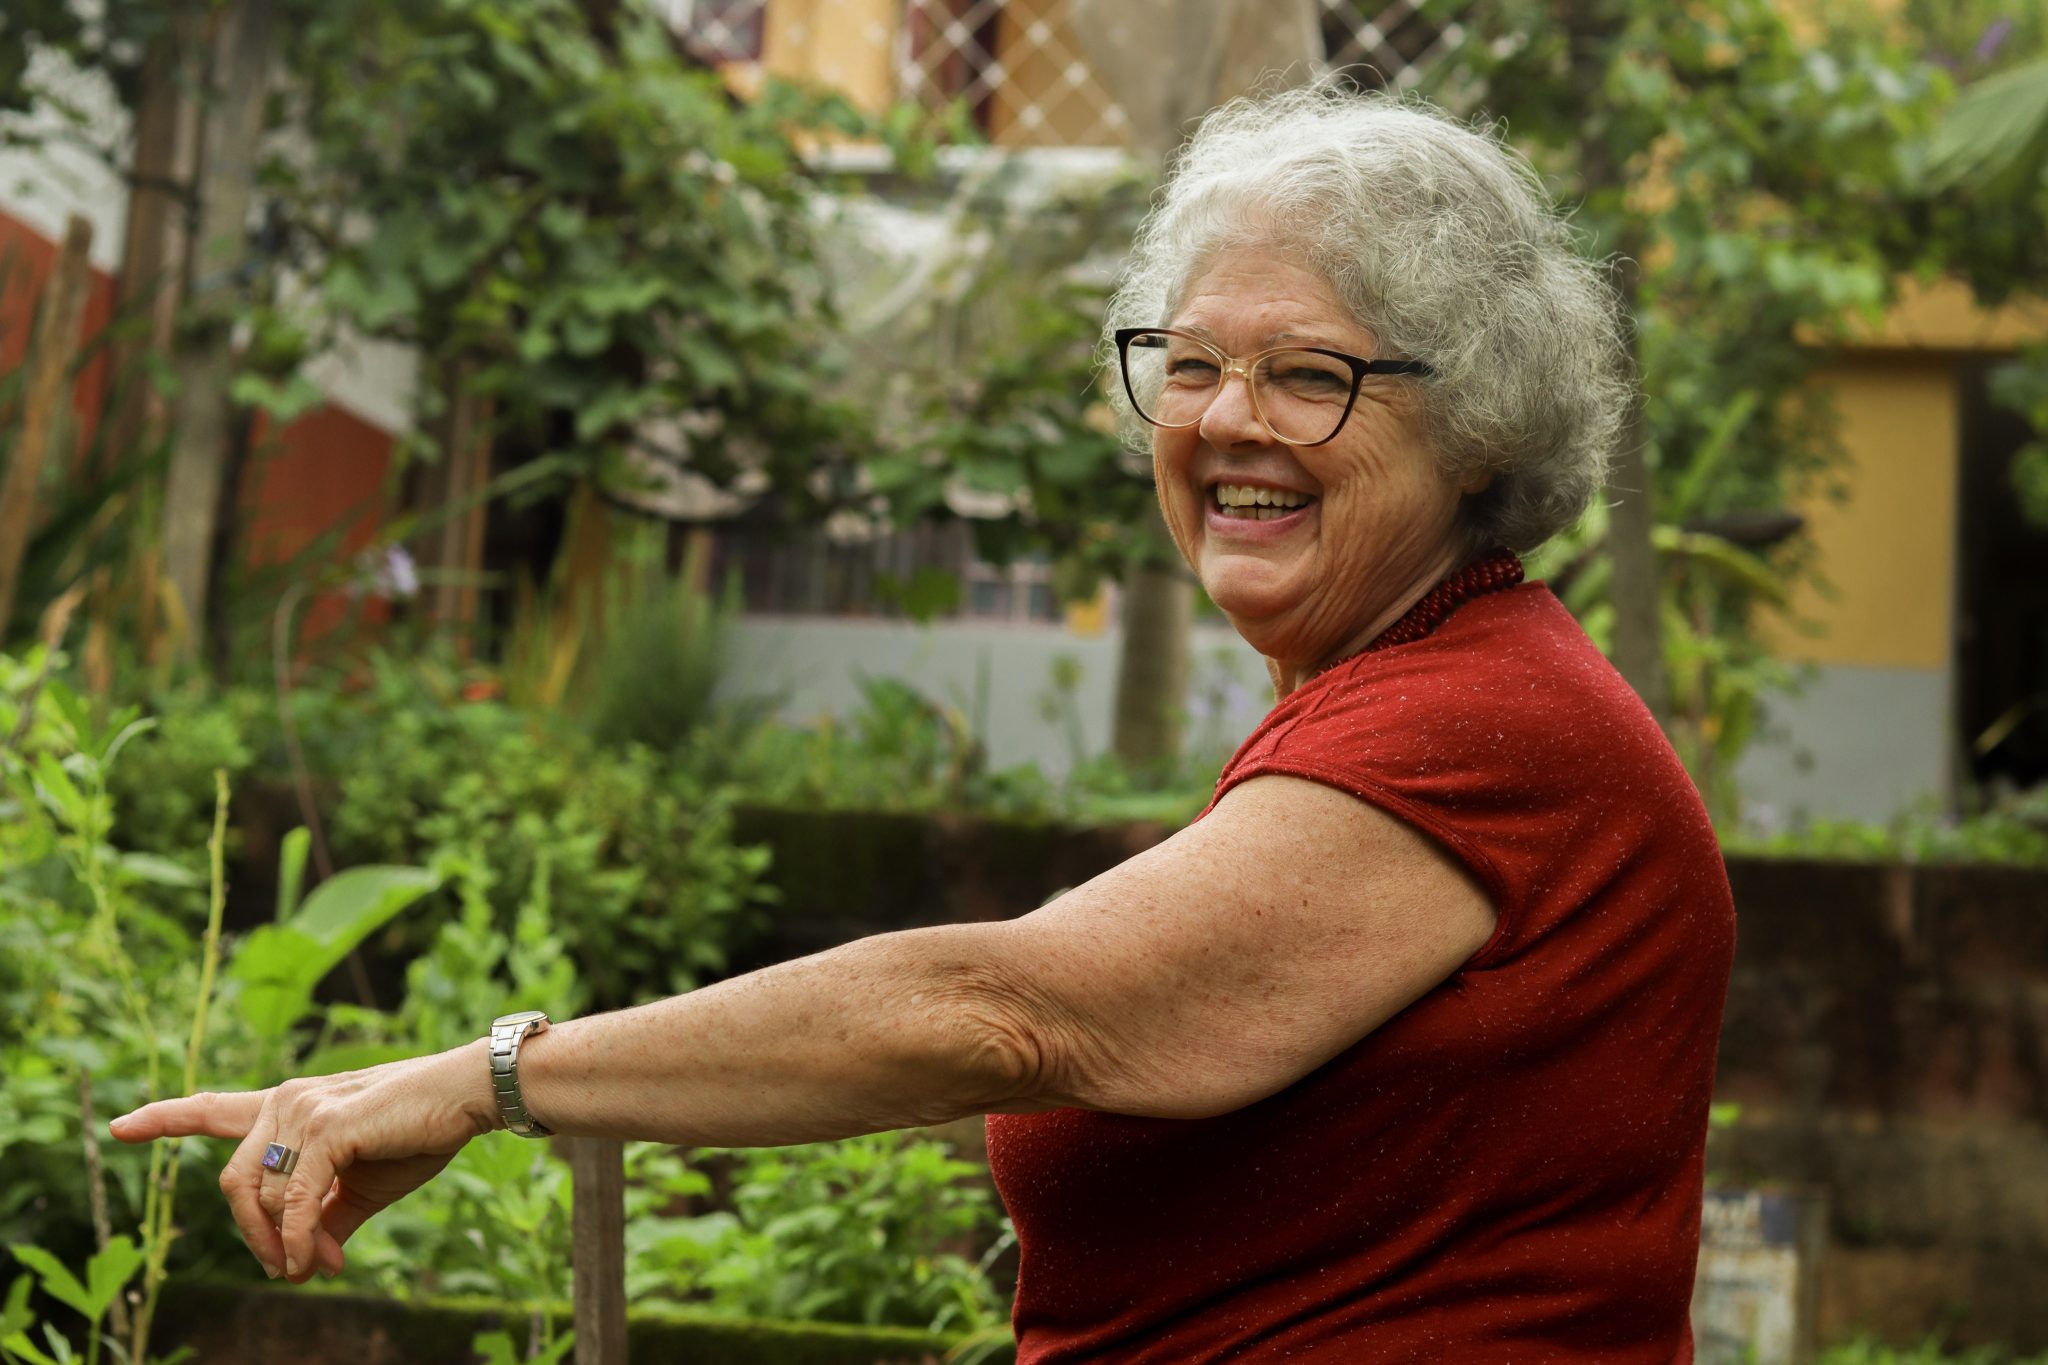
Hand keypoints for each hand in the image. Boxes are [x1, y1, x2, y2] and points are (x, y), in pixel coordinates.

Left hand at [109, 1042, 500, 1283]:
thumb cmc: (420, 1133)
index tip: (119, 1127)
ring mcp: (302, 1108)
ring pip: (261, 1196)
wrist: (466, 1098)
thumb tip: (303, 1264)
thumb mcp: (363, 1186)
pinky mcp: (326, 1126)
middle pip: (232, 1181)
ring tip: (316, 1269)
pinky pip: (294, 1199)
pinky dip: (298, 1238)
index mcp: (289, 1106)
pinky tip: (316, 1261)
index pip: (214, 1108)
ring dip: (282, 1246)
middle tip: (288, 1272)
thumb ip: (324, 1216)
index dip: (165, 1119)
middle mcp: (286, 1099)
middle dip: (250, 1236)